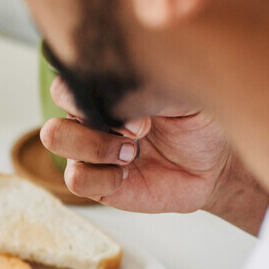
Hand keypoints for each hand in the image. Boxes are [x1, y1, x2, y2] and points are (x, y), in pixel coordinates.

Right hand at [40, 77, 268, 234]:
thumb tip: (121, 99)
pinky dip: (103, 175)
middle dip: (92, 122)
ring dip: (97, 147)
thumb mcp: (180, 89)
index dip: (87, 93)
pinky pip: (76, 180)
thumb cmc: (197, 118)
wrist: (214, 161)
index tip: (137, 105)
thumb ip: (148, 84)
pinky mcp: (98, 183)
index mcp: (102, 91)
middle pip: (53, 114)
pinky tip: (130, 173)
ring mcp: (89, 153)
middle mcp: (88, 120)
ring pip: (56, 141)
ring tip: (134, 152)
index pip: (66, 84)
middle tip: (139, 131)